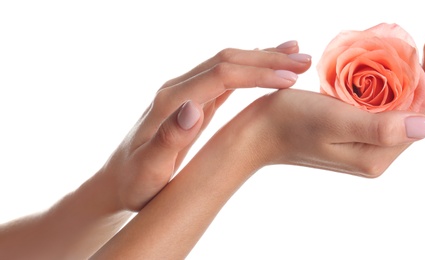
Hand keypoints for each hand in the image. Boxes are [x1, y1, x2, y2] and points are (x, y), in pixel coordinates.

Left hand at [97, 41, 311, 210]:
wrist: (120, 181)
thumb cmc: (136, 183)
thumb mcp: (149, 169)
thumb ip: (169, 139)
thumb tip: (193, 107)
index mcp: (171, 102)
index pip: (222, 75)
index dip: (257, 74)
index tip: (291, 79)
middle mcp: (179, 90)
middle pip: (228, 61)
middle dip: (268, 58)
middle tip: (305, 60)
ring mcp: (186, 93)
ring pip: (229, 64)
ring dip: (263, 58)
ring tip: (297, 55)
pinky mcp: (194, 101)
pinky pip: (227, 78)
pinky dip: (252, 69)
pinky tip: (270, 68)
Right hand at [221, 31, 424, 177]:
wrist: (255, 135)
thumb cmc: (287, 123)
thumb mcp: (334, 120)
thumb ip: (381, 127)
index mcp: (375, 155)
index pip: (423, 115)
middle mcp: (375, 153)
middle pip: (418, 111)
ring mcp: (364, 145)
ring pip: (403, 108)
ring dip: (418, 76)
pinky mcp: (352, 135)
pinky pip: (385, 108)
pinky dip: (396, 84)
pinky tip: (398, 66)